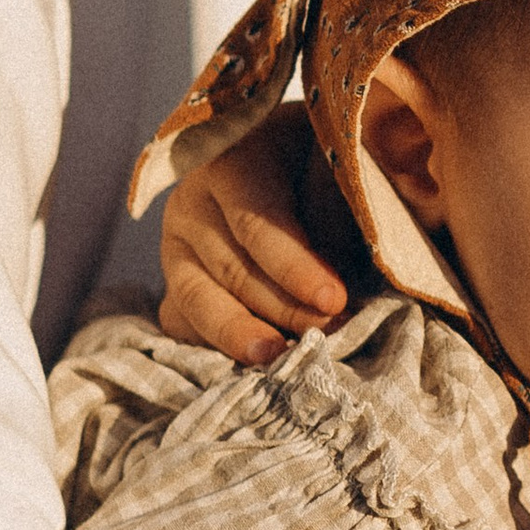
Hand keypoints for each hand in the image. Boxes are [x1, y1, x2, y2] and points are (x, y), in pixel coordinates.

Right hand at [159, 103, 349, 361]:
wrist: (288, 165)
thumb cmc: (320, 163)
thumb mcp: (333, 164)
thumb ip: (339, 203)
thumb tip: (355, 265)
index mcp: (233, 162)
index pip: (257, 222)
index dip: (294, 267)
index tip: (333, 299)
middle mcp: (193, 203)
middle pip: (233, 269)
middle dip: (283, 309)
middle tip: (328, 332)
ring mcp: (176, 248)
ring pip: (200, 300)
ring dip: (244, 335)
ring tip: (281, 360)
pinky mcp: (175, 285)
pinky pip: (183, 323)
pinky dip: (215, 347)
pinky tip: (253, 367)